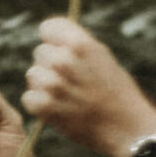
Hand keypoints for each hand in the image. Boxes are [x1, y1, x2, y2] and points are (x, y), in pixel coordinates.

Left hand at [22, 18, 155, 156]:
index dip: (54, 40)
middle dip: (50, 64)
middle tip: (70, 80)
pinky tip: (57, 108)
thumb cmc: (117, 92)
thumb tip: (53, 39)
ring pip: (32, 75)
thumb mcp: (102, 57)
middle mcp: (64, 61)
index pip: (48, 28)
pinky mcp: (45, 107)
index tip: (61, 50)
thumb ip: (77, 45)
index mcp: (80, 43)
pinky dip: (39, 104)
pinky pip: (29, 97)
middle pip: (40, 52)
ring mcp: (52, 84)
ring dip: (43, 84)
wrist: (126, 128)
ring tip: (64, 94)